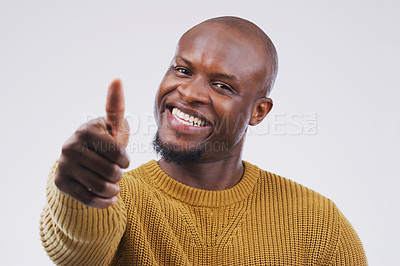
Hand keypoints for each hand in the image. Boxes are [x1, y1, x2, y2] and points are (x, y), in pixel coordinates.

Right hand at [54, 79, 129, 208]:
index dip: (125, 160)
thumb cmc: (104, 140)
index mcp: (87, 130)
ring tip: (113, 184)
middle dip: (119, 175)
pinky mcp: (61, 182)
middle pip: (111, 171)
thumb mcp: (113, 124)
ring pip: (101, 187)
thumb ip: (117, 106)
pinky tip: (108, 197)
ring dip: (113, 189)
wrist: (80, 162)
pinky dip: (103, 202)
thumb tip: (117, 79)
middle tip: (116, 172)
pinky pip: (89, 199)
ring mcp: (64, 165)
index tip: (122, 158)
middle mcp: (71, 146)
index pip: (119, 153)